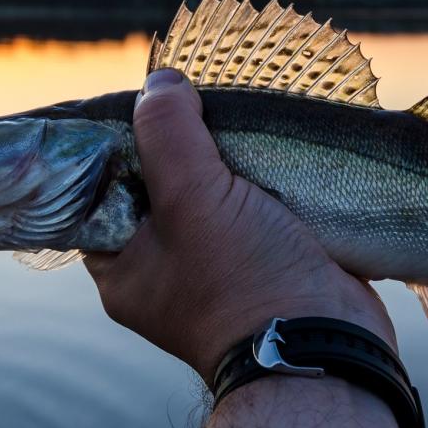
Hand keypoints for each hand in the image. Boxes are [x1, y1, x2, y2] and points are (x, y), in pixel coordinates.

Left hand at [83, 69, 395, 386]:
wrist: (328, 345)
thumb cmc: (244, 278)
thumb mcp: (193, 196)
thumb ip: (168, 133)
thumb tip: (160, 82)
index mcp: (124, 265)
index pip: (99, 190)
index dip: (118, 143)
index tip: (144, 102)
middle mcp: (162, 269)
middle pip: (157, 186)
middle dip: (179, 146)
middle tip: (196, 104)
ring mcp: (215, 269)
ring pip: (209, 195)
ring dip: (225, 161)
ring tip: (236, 118)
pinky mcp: (263, 262)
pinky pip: (251, 209)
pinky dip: (260, 181)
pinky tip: (269, 150)